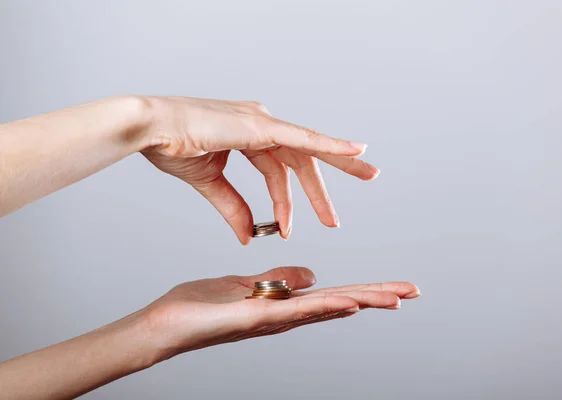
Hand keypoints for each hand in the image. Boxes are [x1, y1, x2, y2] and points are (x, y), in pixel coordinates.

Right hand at [139, 97, 379, 243]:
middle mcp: (260, 124)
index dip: (285, 203)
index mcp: (248, 135)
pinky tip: (356, 151)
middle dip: (318, 191)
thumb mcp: (210, 183)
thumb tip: (250, 235)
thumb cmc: (171, 146)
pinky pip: (303, 138)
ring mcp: (262, 121)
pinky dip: (331, 145)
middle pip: (300, 161)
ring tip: (368, 177)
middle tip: (335, 219)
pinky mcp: (260, 125)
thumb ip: (234, 208)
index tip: (287, 230)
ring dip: (336, 168)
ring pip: (308, 149)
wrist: (148, 129)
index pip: (277, 171)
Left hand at [143, 267, 419, 360]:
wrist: (165, 325)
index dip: (366, 290)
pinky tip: (345, 302)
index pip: (333, 293)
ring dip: (361, 301)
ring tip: (395, 297)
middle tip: (413, 291)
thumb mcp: (246, 285)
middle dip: (377, 296)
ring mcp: (272, 319)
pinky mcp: (254, 319)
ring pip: (325, 307)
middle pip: (339, 302)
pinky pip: (293, 311)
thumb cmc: (201, 307)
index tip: (396, 286)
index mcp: (284, 303)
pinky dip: (322, 306)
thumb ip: (278, 280)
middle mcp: (285, 315)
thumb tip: (309, 274)